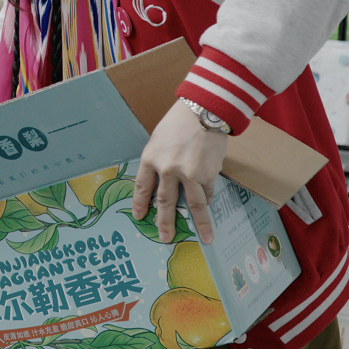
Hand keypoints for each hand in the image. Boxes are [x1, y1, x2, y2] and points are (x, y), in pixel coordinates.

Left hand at [131, 99, 227, 244]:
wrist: (205, 110)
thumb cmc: (179, 121)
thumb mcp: (159, 139)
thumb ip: (158, 161)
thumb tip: (162, 183)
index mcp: (150, 159)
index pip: (142, 188)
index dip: (140, 204)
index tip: (140, 217)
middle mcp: (167, 169)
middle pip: (165, 202)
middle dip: (166, 223)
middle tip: (166, 238)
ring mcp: (189, 174)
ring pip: (194, 205)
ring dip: (200, 224)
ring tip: (206, 238)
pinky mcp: (208, 174)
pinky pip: (208, 191)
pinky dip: (208, 198)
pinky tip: (208, 205)